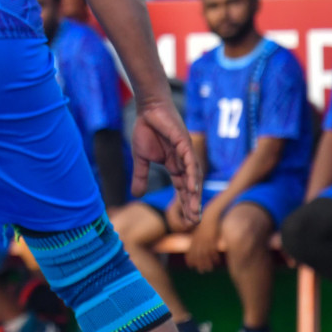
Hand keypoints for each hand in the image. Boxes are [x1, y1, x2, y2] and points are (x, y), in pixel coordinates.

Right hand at [131, 99, 200, 224]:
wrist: (148, 109)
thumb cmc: (146, 130)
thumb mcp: (141, 159)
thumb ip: (141, 177)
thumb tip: (136, 195)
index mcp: (174, 166)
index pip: (182, 189)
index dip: (184, 204)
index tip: (186, 221)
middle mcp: (184, 162)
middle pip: (190, 187)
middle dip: (192, 205)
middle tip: (194, 222)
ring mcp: (186, 153)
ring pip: (193, 178)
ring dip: (194, 195)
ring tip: (195, 211)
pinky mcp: (185, 143)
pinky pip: (190, 163)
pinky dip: (192, 176)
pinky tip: (192, 189)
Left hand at [184, 215, 221, 272]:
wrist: (210, 216)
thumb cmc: (205, 223)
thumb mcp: (198, 230)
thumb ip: (197, 237)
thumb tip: (196, 243)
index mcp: (194, 238)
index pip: (190, 251)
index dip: (190, 259)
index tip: (190, 266)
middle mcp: (199, 241)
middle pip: (198, 255)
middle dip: (198, 264)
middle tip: (201, 271)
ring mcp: (206, 240)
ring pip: (205, 254)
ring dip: (207, 263)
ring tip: (208, 269)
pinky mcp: (213, 239)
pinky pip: (213, 250)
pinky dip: (214, 257)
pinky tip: (216, 262)